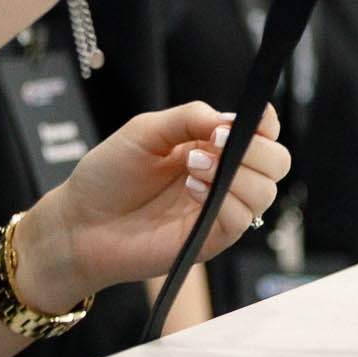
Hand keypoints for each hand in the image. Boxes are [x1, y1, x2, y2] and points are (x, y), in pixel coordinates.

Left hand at [16, 103, 288, 301]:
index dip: (264, 123)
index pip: (263, 132)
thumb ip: (191, 117)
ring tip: (193, 167)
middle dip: (256, 148)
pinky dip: (224, 199)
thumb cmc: (108, 176)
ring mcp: (219, 210)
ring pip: (266, 191)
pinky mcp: (211, 239)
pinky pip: (243, 219)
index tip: (244, 120)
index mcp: (214, 147)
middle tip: (216, 142)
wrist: (79, 223)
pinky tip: (191, 190)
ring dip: (238, 173)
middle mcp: (224, 177)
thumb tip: (232, 119)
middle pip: (277, 161)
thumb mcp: (147, 130)